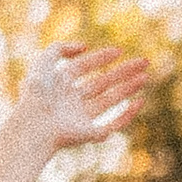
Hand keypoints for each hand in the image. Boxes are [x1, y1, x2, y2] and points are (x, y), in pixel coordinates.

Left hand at [0, 42, 151, 181]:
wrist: (35, 125)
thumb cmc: (37, 95)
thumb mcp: (43, 62)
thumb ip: (60, 48)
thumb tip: (84, 47)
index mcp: (59, 84)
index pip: (83, 67)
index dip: (101, 58)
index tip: (119, 51)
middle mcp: (71, 101)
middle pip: (102, 83)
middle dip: (123, 72)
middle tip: (144, 62)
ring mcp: (81, 117)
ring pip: (110, 100)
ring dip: (129, 88)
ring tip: (145, 77)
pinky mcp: (90, 134)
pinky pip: (113, 123)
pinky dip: (127, 114)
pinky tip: (139, 101)